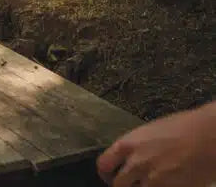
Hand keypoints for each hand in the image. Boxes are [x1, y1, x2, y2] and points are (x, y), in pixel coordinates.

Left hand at [97, 102, 215, 186]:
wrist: (208, 136)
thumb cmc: (184, 127)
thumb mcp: (150, 132)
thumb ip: (137, 147)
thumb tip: (131, 157)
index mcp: (128, 144)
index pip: (103, 164)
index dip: (106, 173)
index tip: (111, 176)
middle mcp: (135, 163)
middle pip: (117, 184)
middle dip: (123, 186)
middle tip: (131, 185)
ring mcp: (152, 179)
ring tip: (150, 184)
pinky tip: (166, 184)